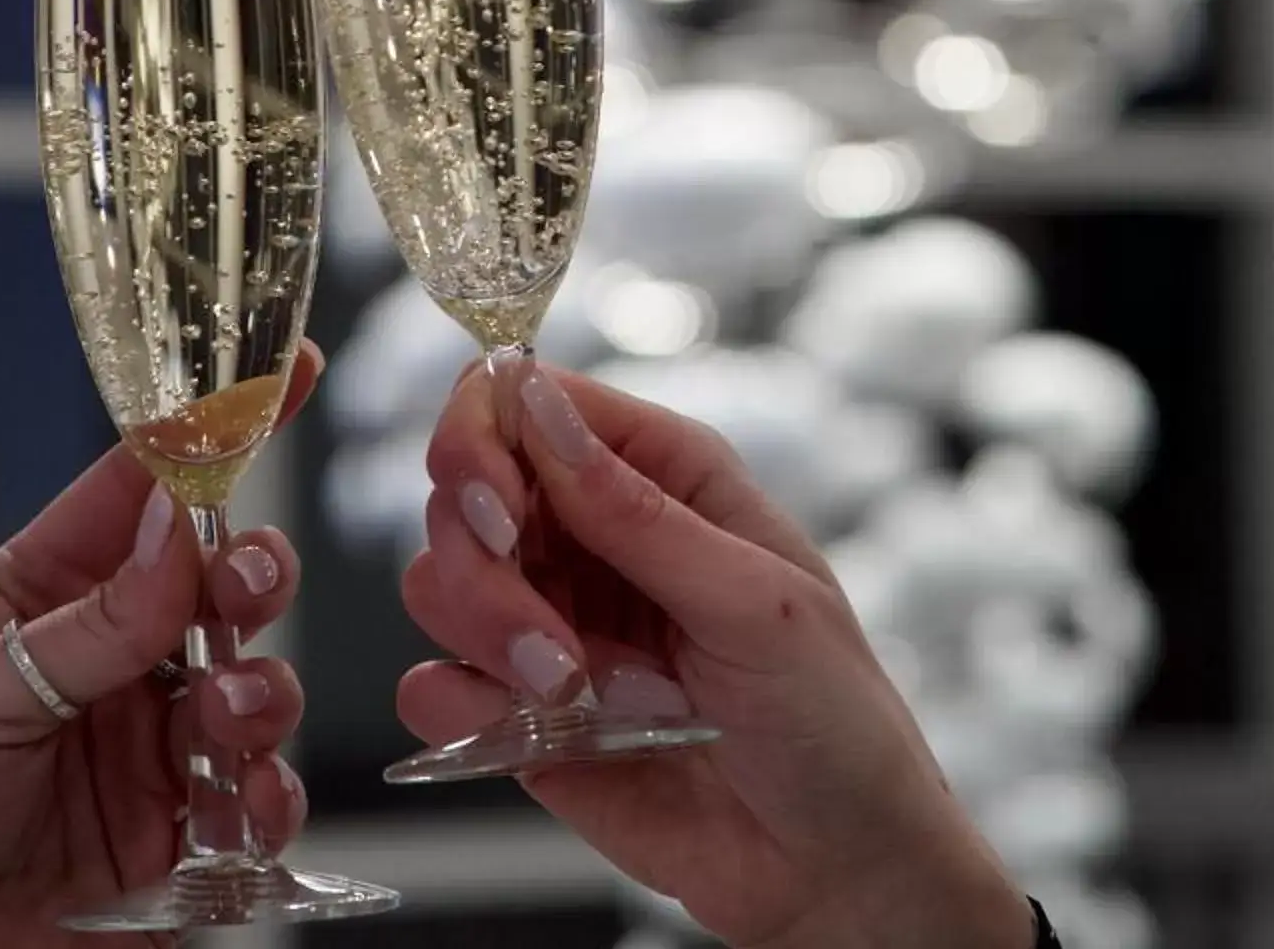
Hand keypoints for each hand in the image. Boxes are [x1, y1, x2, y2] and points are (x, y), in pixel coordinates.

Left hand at [0, 351, 320, 948]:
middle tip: (241, 587)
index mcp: (40, 595)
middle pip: (215, 581)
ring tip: (222, 717)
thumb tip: (178, 529)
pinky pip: (251, 804)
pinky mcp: (168, 844)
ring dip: (259, 691)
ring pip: (251, 685)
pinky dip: (266, 800)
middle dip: (250, 572)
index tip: (282, 372)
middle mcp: (104, 662)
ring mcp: (142, 751)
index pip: (140, 489)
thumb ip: (87, 628)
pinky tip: (242, 807)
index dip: (213, 429)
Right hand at [399, 361, 1032, 948]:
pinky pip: (436, 687)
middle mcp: (596, 537)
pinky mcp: (524, 717)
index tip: (498, 507)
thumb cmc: (834, 720)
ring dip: (481, 634)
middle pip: (465, 489)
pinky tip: (521, 729)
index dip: (485, 436)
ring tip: (568, 693)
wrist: (838, 874)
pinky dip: (454, 705)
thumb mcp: (757, 601)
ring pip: (439, 580)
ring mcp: (554, 624)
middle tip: (547, 637)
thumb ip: (637, 511)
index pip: (528, 400)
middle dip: (482, 559)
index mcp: (662, 475)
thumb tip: (537, 402)